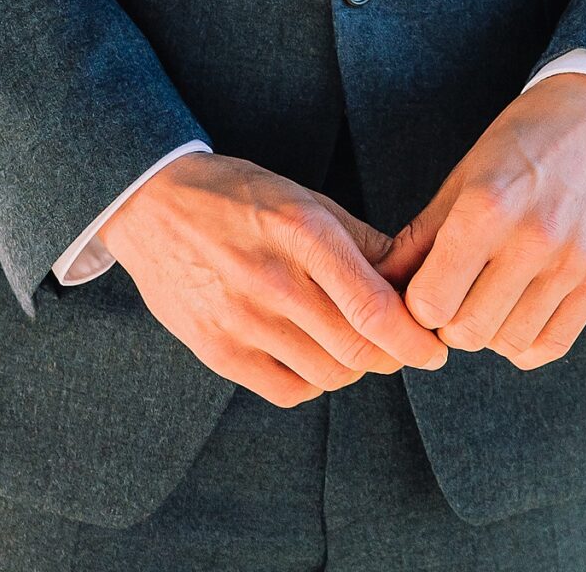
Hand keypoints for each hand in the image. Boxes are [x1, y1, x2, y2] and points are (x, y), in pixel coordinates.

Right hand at [96, 152, 447, 406]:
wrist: (152, 205)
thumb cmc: (237, 195)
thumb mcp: (303, 196)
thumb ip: (359, 239)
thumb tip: (411, 275)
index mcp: (301, 232)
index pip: (372, 307)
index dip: (413, 338)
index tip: (434, 346)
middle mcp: (273, 280)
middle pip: (357, 349)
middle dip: (393, 355)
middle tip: (401, 345)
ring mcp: (242, 321)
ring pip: (329, 374)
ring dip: (355, 367)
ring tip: (354, 342)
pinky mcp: (218, 352)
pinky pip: (289, 390)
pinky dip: (315, 381)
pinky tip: (314, 355)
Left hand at [377, 73, 585, 370]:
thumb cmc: (524, 140)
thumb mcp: (465, 175)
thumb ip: (422, 235)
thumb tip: (381, 283)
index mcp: (487, 206)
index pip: (430, 302)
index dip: (418, 303)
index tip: (424, 287)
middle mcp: (532, 238)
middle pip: (467, 331)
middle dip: (450, 321)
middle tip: (455, 295)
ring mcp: (572, 262)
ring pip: (508, 344)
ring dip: (490, 331)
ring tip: (489, 296)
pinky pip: (551, 343)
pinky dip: (526, 340)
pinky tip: (518, 310)